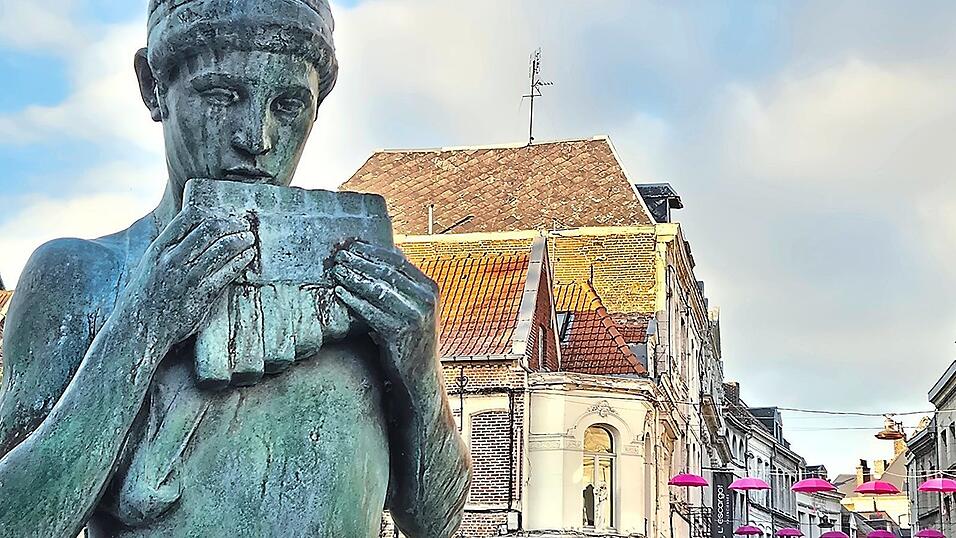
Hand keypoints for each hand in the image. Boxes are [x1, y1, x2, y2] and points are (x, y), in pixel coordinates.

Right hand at [118, 206, 255, 350]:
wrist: (138, 331)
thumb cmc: (146, 297)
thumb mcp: (150, 265)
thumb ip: (169, 248)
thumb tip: (194, 232)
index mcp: (159, 249)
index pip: (188, 217)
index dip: (211, 214)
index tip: (224, 216)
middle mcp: (173, 260)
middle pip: (210, 229)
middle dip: (231, 224)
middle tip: (243, 226)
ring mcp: (188, 277)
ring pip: (221, 248)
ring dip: (240, 240)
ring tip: (249, 238)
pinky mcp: (202, 295)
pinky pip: (227, 272)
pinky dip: (241, 260)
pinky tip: (248, 256)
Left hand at [330, 242, 440, 395]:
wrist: (419, 375)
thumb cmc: (410, 337)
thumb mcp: (415, 306)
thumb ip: (405, 283)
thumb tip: (392, 250)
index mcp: (430, 289)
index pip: (399, 262)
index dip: (374, 252)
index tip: (353, 246)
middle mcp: (426, 300)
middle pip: (387, 273)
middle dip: (360, 262)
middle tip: (339, 255)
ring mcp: (414, 317)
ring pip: (378, 290)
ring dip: (354, 278)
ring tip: (336, 271)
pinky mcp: (400, 334)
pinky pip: (371, 312)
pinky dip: (354, 300)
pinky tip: (340, 293)